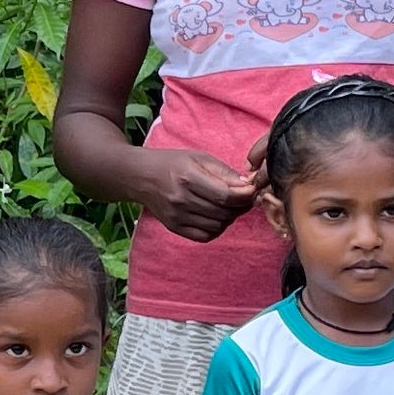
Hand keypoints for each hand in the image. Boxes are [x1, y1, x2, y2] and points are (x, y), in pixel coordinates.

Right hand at [139, 147, 256, 245]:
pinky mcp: (174, 227)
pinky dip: (217, 229)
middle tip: (244, 198)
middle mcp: (181, 200)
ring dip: (230, 218)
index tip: (252, 190)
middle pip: (223, 212)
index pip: (225, 195)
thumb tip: (247, 186)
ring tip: (230, 206)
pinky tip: (217, 217)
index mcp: (188, 178)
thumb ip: (224, 172)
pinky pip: (205, 236)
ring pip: (217, 226)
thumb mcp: (199, 158)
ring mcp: (177, 216)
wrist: (141, 176)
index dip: (244, 196)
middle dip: (240, 206)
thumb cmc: (172, 163)